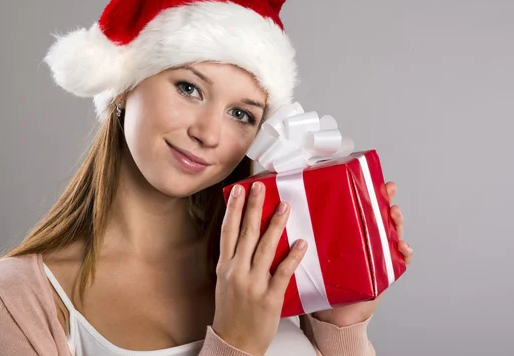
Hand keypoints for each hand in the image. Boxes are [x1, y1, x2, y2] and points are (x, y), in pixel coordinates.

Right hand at [212, 182, 307, 355]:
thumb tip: (245, 236)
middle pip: (246, 233)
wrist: (234, 343)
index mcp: (225, 267)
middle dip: (253, 207)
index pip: (228, 231)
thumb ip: (235, 260)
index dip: (233, 208)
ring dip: (275, 225)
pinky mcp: (269, 297)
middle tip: (260, 187)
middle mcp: (237, 271)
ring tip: (284, 206)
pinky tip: (301, 243)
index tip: (238, 190)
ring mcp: (253, 284)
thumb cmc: (231, 312)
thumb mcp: (225, 282)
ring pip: (265, 248)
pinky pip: (283, 272)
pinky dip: (292, 256)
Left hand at [311, 181, 413, 326]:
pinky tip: (402, 247)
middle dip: (386, 201)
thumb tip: (287, 205)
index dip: (368, 193)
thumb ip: (306, 231)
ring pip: (392, 233)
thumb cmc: (320, 280)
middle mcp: (364, 241)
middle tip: (387, 190)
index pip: (360, 208)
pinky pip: (400, 261)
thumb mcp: (314, 251)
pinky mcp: (384, 273)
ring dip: (397, 222)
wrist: (330, 313)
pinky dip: (404, 253)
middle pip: (379, 216)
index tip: (370, 179)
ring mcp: (377, 256)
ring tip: (395, 213)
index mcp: (348, 233)